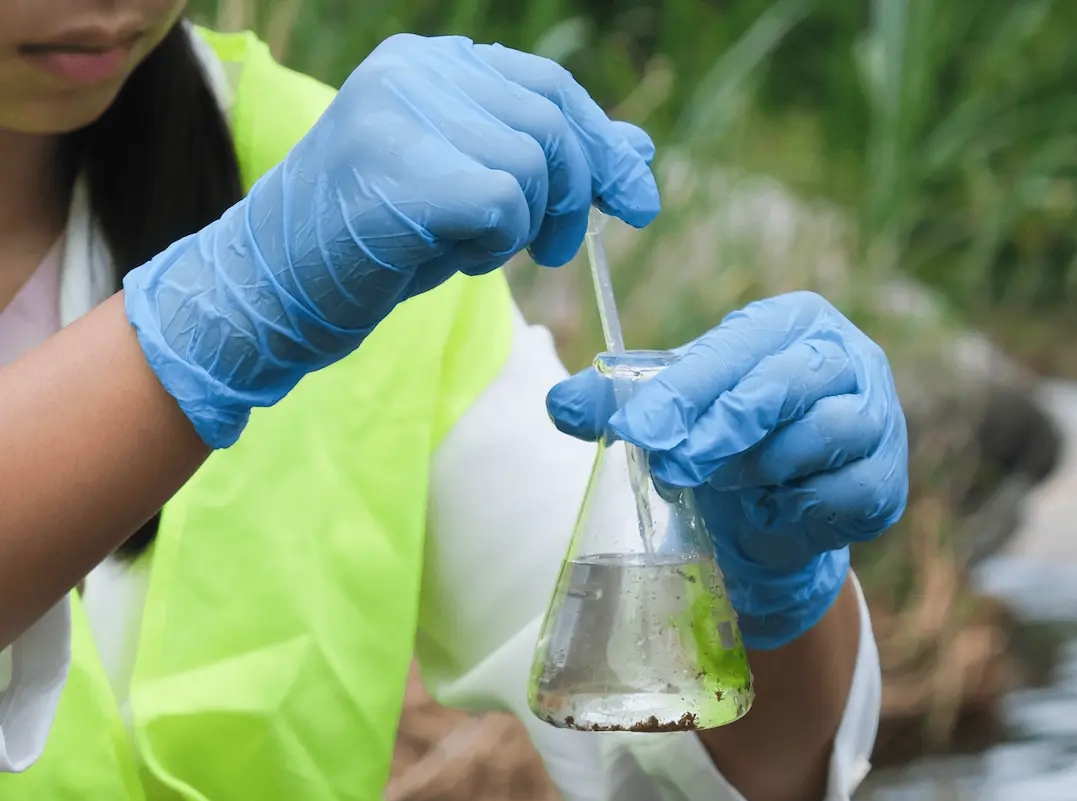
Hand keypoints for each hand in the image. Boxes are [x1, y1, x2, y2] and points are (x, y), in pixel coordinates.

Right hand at [123, 34, 659, 447]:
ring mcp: (399, 111)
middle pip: (552, 125)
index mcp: (427, 64)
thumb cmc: (370, 246)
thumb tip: (638, 154)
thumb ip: (544, 163)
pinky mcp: (398, 167)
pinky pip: (504, 202)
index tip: (637, 200)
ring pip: (533, 165)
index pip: (550, 87)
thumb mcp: (468, 192)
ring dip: (523, 228)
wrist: (269, 291)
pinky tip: (454, 258)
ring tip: (470, 249)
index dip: (603, 146)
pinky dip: (495, 245)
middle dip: (577, 199)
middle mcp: (412, 70)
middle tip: (556, 252)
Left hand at [546, 291, 907, 649]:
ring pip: (819, 438)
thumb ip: (616, 403)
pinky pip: (840, 496)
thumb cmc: (725, 438)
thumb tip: (558, 404)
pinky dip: (794, 510)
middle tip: (672, 465)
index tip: (638, 429)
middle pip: (785, 385)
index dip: (686, 389)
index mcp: (792, 322)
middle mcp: (846, 358)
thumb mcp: (672, 410)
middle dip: (721, 429)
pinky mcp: (886, 481)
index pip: (737, 347)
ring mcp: (878, 418)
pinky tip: (771, 509)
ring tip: (726, 483)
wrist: (774, 508)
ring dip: (757, 469)